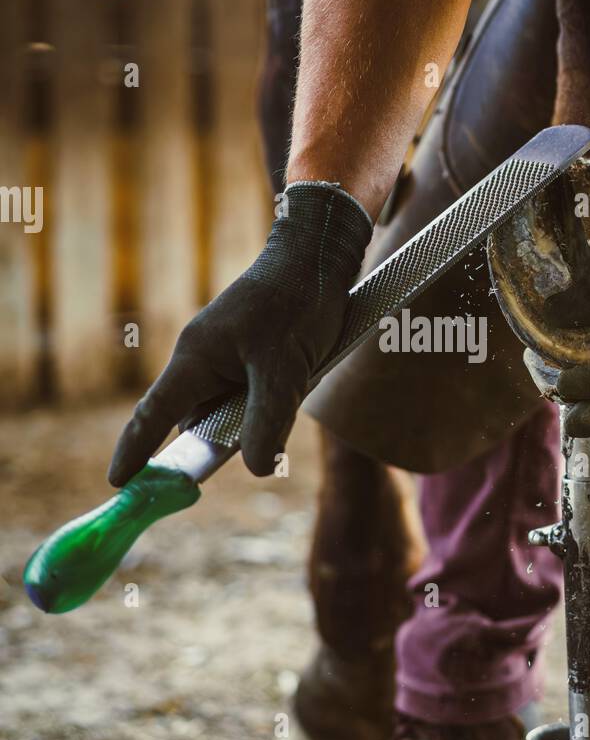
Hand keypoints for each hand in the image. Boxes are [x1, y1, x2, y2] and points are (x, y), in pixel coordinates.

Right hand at [109, 183, 371, 482]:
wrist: (319, 256)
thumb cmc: (297, 303)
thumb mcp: (284, 368)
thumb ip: (267, 420)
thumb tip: (254, 468)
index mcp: (195, 357)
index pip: (154, 414)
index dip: (136, 450)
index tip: (120, 483)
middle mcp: (202, 358)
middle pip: (199, 418)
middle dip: (225, 434)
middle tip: (260, 442)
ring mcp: (224, 355)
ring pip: (230, 407)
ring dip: (259, 410)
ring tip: (295, 376)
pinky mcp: (247, 353)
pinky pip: (251, 391)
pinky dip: (271, 396)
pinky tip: (301, 371)